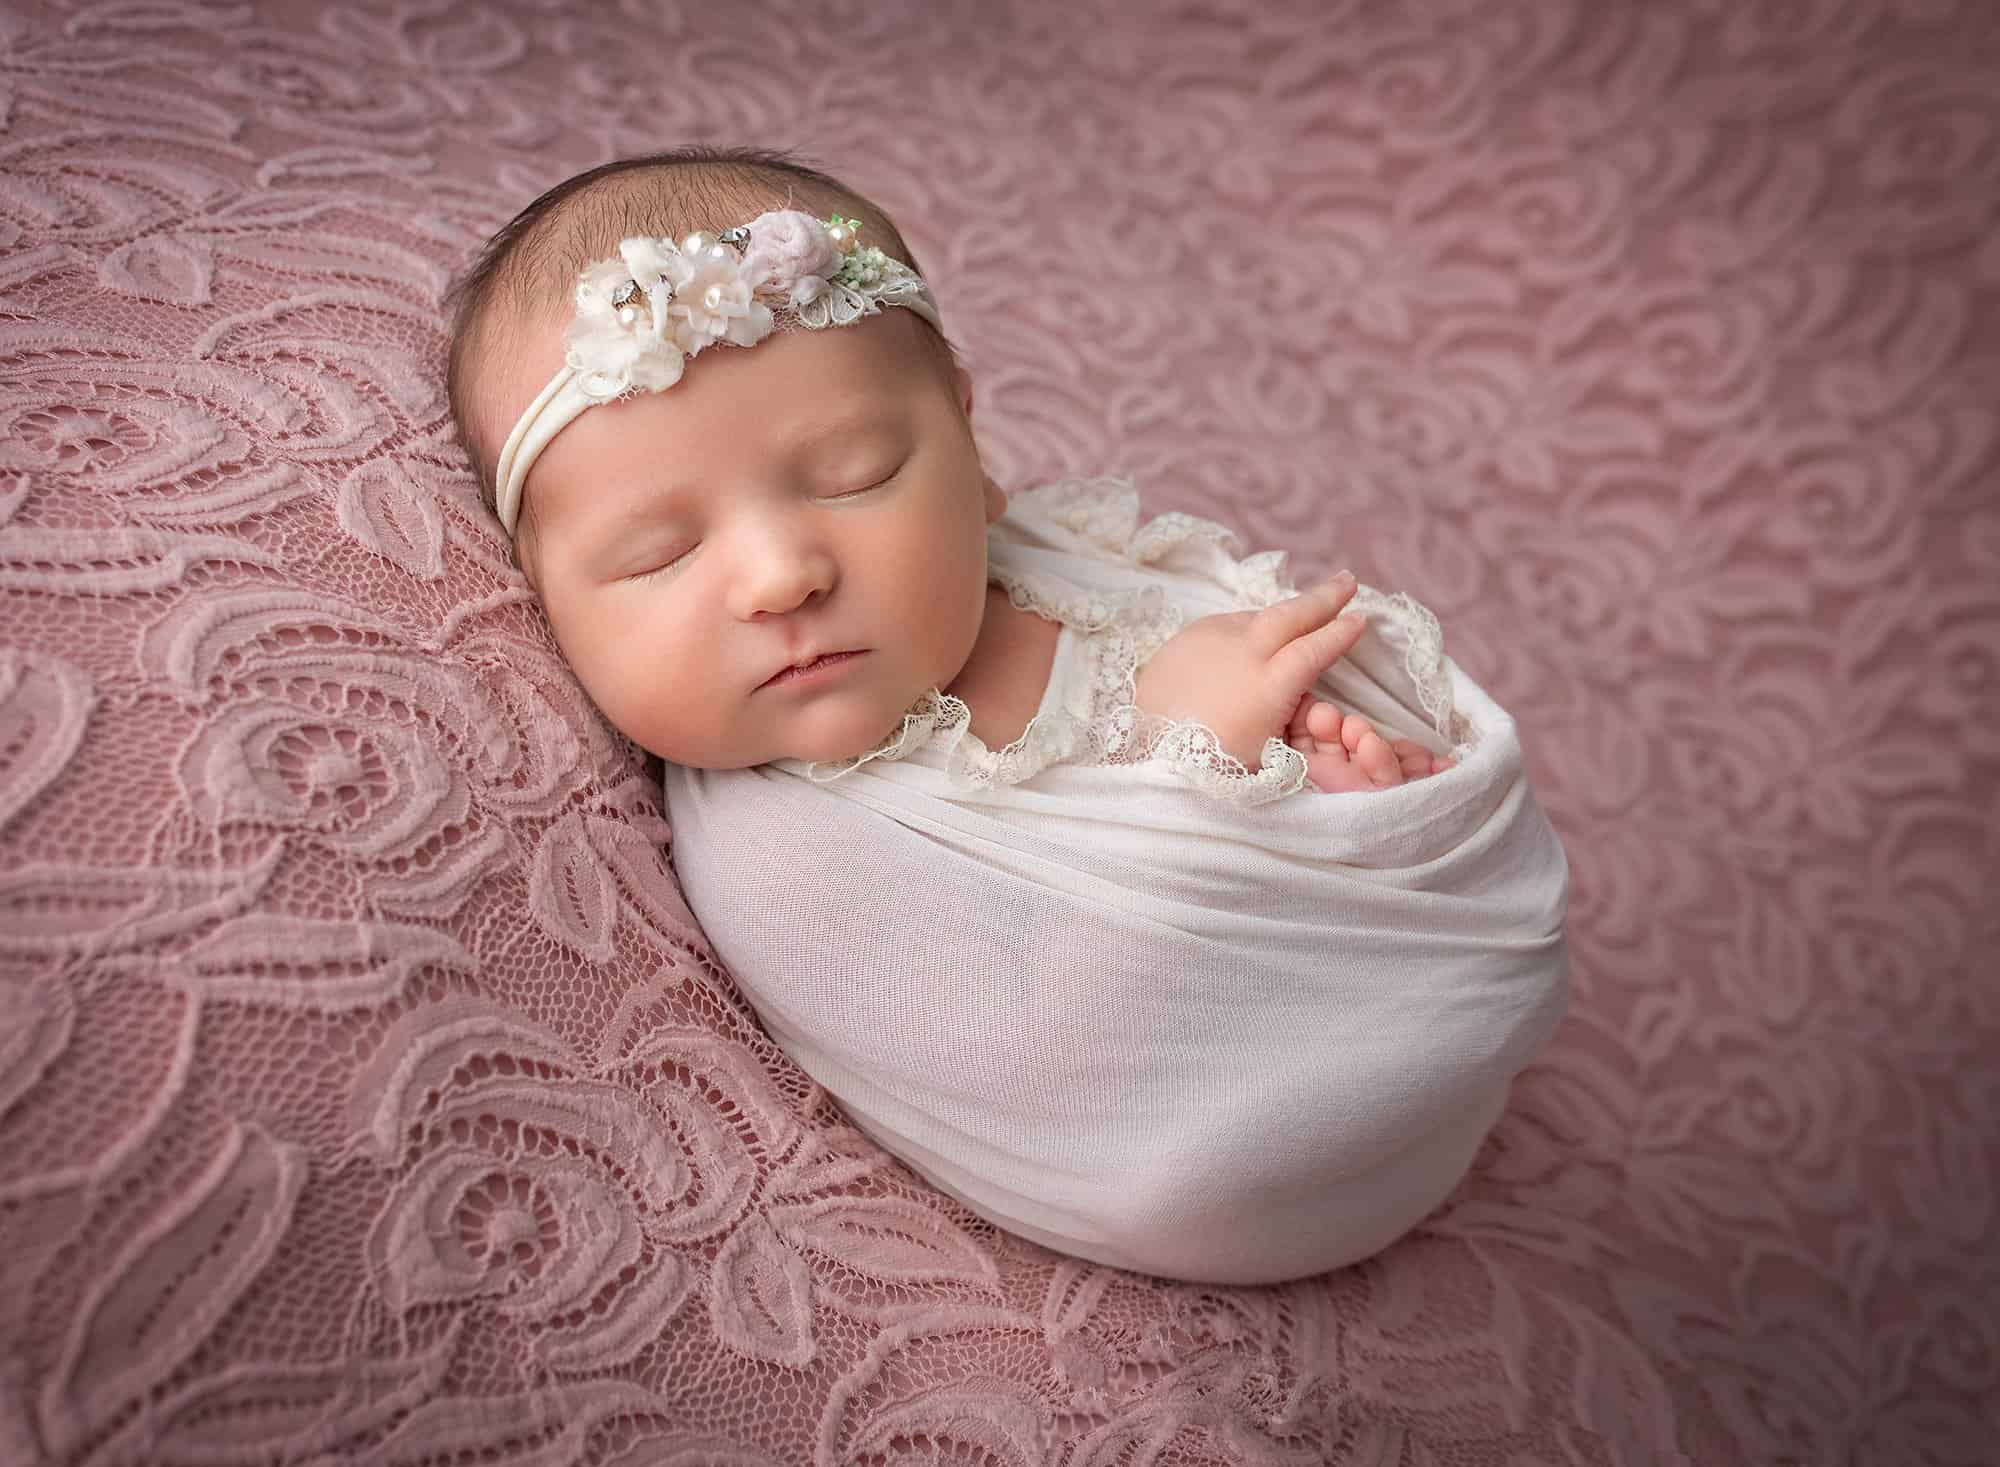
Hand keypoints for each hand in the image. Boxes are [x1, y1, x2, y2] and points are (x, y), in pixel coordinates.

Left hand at [1133, 572, 1368, 771]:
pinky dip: (1249, 625)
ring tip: (1305, 608)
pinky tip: (1254, 632)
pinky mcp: (1188, 636)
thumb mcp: (1265, 749)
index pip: (1315, 649)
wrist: (1145, 748)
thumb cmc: (1210, 761)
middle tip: (1349, 581)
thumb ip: (1287, 714)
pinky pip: (1228, 624)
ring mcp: (1213, 637)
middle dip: (1324, 597)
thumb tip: (1297, 692)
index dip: (1341, 634)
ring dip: (1285, 611)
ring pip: (1258, 616)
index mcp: (1269, 683)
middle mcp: (1244, 651)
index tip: (1361, 619)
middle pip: (1292, 614)